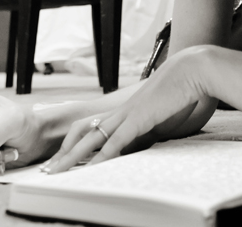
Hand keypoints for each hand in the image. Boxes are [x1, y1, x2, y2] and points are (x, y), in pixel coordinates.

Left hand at [42, 46, 211, 173]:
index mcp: (125, 108)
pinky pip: (115, 141)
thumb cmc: (182, 86)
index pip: (92, 126)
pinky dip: (102, 156)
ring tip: (57, 172)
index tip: (65, 155)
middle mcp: (120, 111)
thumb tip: (152, 131)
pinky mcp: (138, 119)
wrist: (191, 70)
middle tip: (50, 169)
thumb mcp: (164, 108)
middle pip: (83, 132)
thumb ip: (154, 120)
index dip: (76, 141)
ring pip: (91, 139)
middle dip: (65, 153)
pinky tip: (91, 168)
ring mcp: (127, 114)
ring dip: (73, 157)